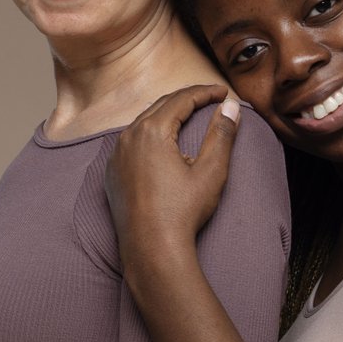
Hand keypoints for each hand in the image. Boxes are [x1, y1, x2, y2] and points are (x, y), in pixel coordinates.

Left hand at [106, 85, 240, 264]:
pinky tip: (162, 143)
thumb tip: (230, 107)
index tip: (224, 92)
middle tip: (209, 99)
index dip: (205, 93)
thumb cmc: (183, 212)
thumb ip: (221, 134)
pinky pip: (130, 143)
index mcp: (152, 131)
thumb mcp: (211, 171)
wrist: (151, 248)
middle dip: (186, 99)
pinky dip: (149, 135)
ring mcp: (115, 156)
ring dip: (166, 115)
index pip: (182, 99)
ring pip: (143, 123)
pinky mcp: (111, 173)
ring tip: (188, 116)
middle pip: (160, 106)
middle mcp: (128, 137)